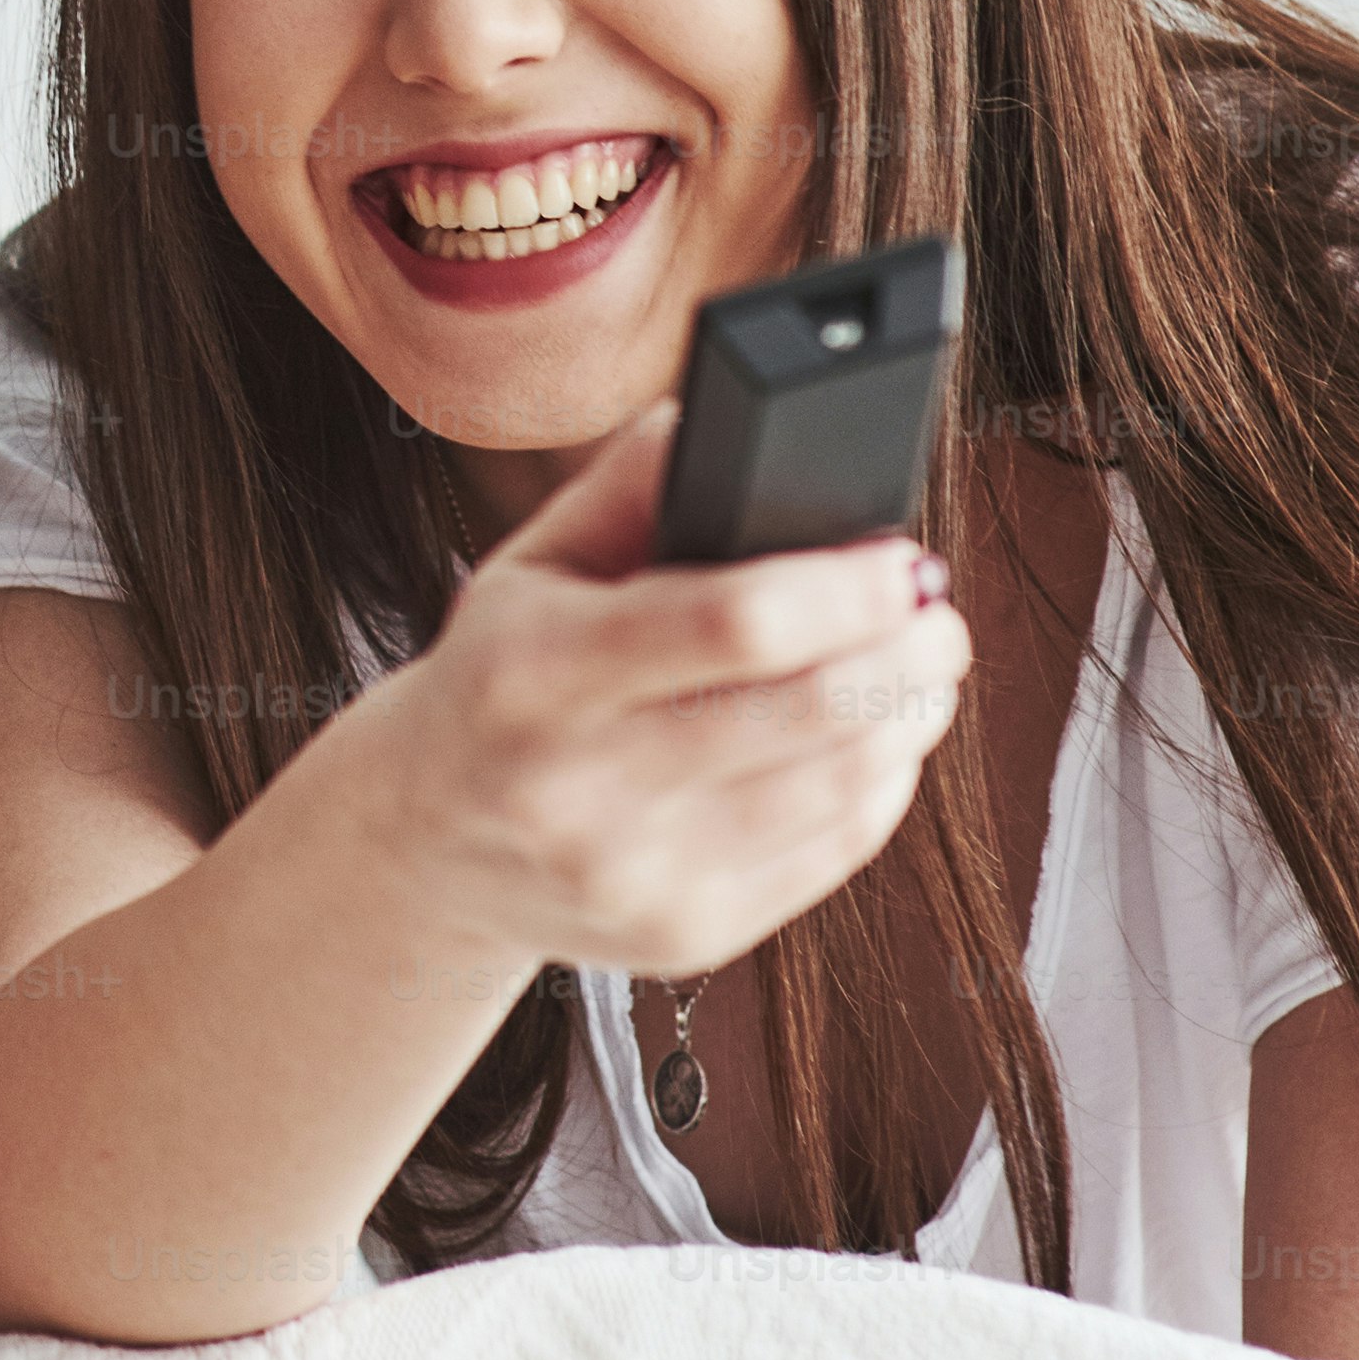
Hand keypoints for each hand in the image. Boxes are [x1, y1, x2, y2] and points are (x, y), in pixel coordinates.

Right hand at [362, 397, 970, 982]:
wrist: (422, 842)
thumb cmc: (498, 679)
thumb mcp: (528, 568)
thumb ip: (629, 487)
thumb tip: (735, 425)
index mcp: (536, 672)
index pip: (731, 624)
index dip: (843, 588)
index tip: (901, 560)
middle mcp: (580, 786)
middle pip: (808, 711)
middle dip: (906, 652)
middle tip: (936, 613)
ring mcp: (635, 875)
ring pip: (837, 788)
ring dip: (906, 718)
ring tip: (918, 671)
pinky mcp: (683, 934)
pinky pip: (829, 854)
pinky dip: (878, 787)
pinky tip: (876, 742)